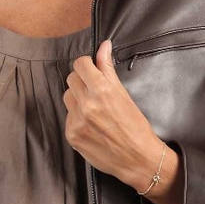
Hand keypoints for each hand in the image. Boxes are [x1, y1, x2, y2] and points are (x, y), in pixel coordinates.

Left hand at [62, 38, 183, 203]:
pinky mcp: (72, 135)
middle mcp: (87, 104)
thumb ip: (108, 68)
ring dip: (77, 99)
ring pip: (67, 97)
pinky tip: (91, 125)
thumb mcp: (124, 93)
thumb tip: (103, 45)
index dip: (86, 65)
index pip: (80, 64)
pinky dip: (77, 118)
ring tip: (94, 109)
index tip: (91, 70)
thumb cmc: (135, 126)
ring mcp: (77, 121)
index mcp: (102, 89)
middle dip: (82, 81)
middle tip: (95, 91)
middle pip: (71, 79)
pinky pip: (68, 117)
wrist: (137, 158)